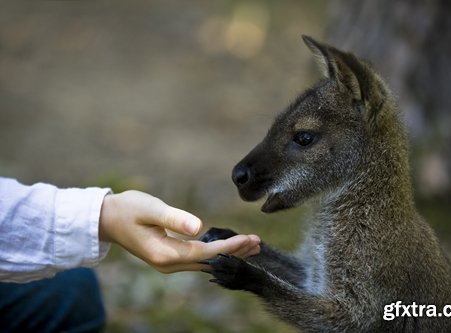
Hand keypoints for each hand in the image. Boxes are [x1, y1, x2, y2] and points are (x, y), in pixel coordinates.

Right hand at [98, 190, 260, 272]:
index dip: (229, 247)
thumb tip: (199, 227)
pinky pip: (199, 259)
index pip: (205, 253)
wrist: (107, 218)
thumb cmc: (127, 209)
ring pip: (206, 262)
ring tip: (252, 246)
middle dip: (235, 253)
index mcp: (165, 254)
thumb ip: (174, 218)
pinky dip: (217, 252)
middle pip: (209, 262)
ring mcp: (169, 263)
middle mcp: (169, 264)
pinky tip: (229, 247)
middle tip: (258, 243)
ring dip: (228, 254)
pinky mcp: (170, 257)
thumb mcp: (150, 208)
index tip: (249, 239)